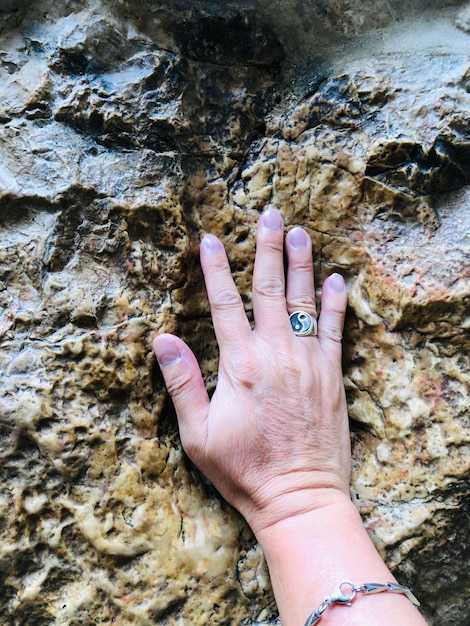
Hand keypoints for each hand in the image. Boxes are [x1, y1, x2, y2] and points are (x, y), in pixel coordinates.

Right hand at [153, 209, 349, 533]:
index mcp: (240, 364)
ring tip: (300, 232)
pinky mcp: (332, 375)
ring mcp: (308, 361)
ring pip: (302, 301)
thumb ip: (182, 381)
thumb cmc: (244, 469)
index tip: (210, 239)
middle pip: (268, 290)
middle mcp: (275, 353)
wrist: (299, 497)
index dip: (215, 269)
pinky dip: (335, 303)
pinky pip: (335, 330)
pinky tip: (336, 280)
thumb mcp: (199, 432)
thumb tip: (162, 338)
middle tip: (269, 215)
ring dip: (301, 264)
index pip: (224, 304)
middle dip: (266, 249)